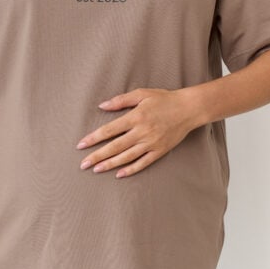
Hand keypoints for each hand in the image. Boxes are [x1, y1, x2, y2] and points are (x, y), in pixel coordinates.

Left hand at [76, 87, 203, 177]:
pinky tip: (119, 174)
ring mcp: (151, 143)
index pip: (109, 130)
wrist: (189, 109)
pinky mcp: (160, 151)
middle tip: (83, 164)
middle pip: (115, 147)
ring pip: (126, 157)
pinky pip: (143, 163)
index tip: (81, 145)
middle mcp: (142, 132)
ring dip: (110, 164)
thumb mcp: (142, 94)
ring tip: (96, 170)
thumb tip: (102, 106)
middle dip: (97, 156)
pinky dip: (131, 169)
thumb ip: (121, 100)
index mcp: (135, 117)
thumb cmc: (164, 99)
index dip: (93, 138)